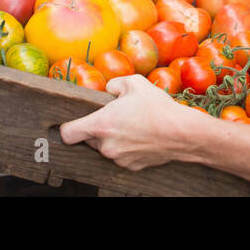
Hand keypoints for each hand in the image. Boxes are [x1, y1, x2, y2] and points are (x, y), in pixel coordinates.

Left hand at [59, 74, 199, 170]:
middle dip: (97, 129)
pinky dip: (126, 148)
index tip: (74, 122)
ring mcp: (118, 158)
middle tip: (116, 117)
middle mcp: (106, 145)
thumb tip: (108, 89)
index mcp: (101, 124)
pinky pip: (121, 156)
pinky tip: (141, 136)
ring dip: (113, 138)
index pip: (67, 134)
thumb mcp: (134, 83)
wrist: (182, 133)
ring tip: (132, 125)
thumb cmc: (157, 107)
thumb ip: (114, 84)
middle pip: (89, 140)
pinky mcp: (131, 166)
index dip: (67, 127)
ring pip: (106, 147)